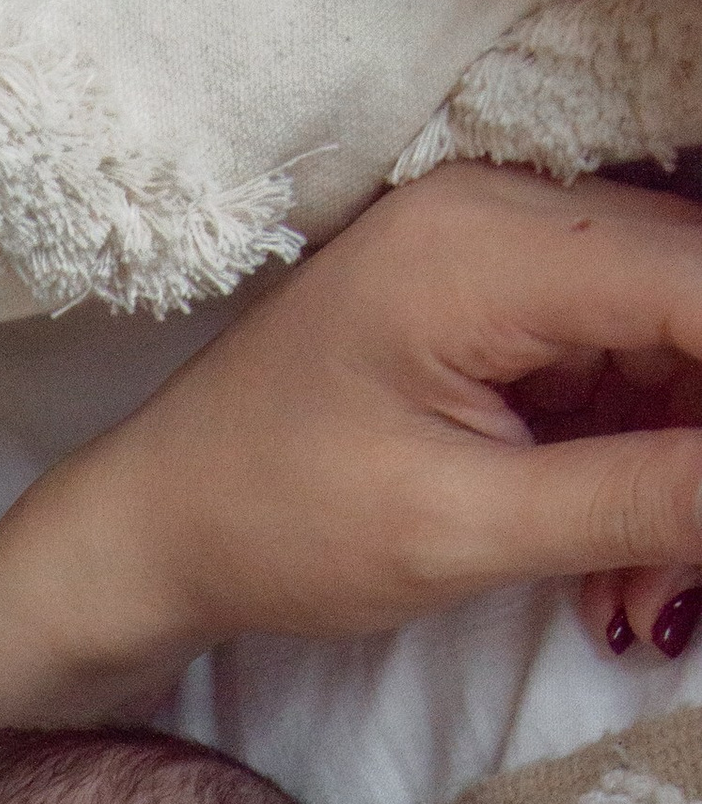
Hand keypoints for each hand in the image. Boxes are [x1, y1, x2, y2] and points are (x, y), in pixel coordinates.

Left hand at [0, 167, 701, 756]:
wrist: (154, 527)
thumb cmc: (273, 525)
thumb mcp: (462, 530)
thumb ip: (637, 497)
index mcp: (483, 245)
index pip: (697, 282)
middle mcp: (501, 210)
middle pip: (695, 303)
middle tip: (677, 580)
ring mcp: (498, 248)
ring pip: (670, 345)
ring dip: (674, 473)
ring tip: (633, 593)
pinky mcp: (496, 300)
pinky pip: (616, 365)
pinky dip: (629, 464)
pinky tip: (604, 560)